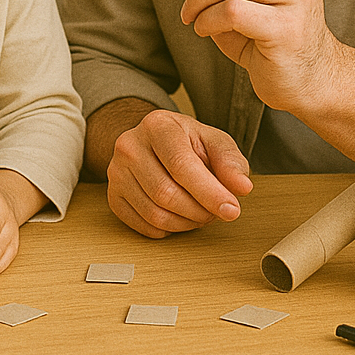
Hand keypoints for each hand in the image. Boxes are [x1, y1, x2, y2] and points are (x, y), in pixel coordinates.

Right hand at [106, 108, 251, 237]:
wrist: (155, 142)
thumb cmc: (187, 142)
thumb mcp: (214, 141)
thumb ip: (230, 161)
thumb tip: (241, 187)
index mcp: (157, 125)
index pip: (181, 166)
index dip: (209, 192)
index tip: (232, 209)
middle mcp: (130, 145)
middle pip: (166, 194)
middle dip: (200, 211)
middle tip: (217, 210)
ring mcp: (116, 172)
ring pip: (155, 214)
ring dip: (187, 223)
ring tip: (200, 212)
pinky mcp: (113, 196)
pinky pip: (144, 227)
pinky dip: (169, 229)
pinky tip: (180, 215)